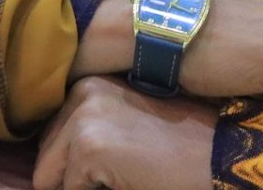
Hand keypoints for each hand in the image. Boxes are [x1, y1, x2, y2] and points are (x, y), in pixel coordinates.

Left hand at [32, 76, 215, 189]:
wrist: (217, 151)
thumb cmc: (176, 142)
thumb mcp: (126, 121)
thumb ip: (90, 128)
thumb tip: (48, 165)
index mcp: (89, 83)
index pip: (52, 138)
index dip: (74, 162)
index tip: (109, 159)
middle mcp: (83, 91)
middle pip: (44, 158)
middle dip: (72, 175)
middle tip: (119, 168)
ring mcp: (84, 116)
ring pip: (47, 178)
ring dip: (79, 185)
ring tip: (122, 172)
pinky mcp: (89, 146)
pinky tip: (128, 178)